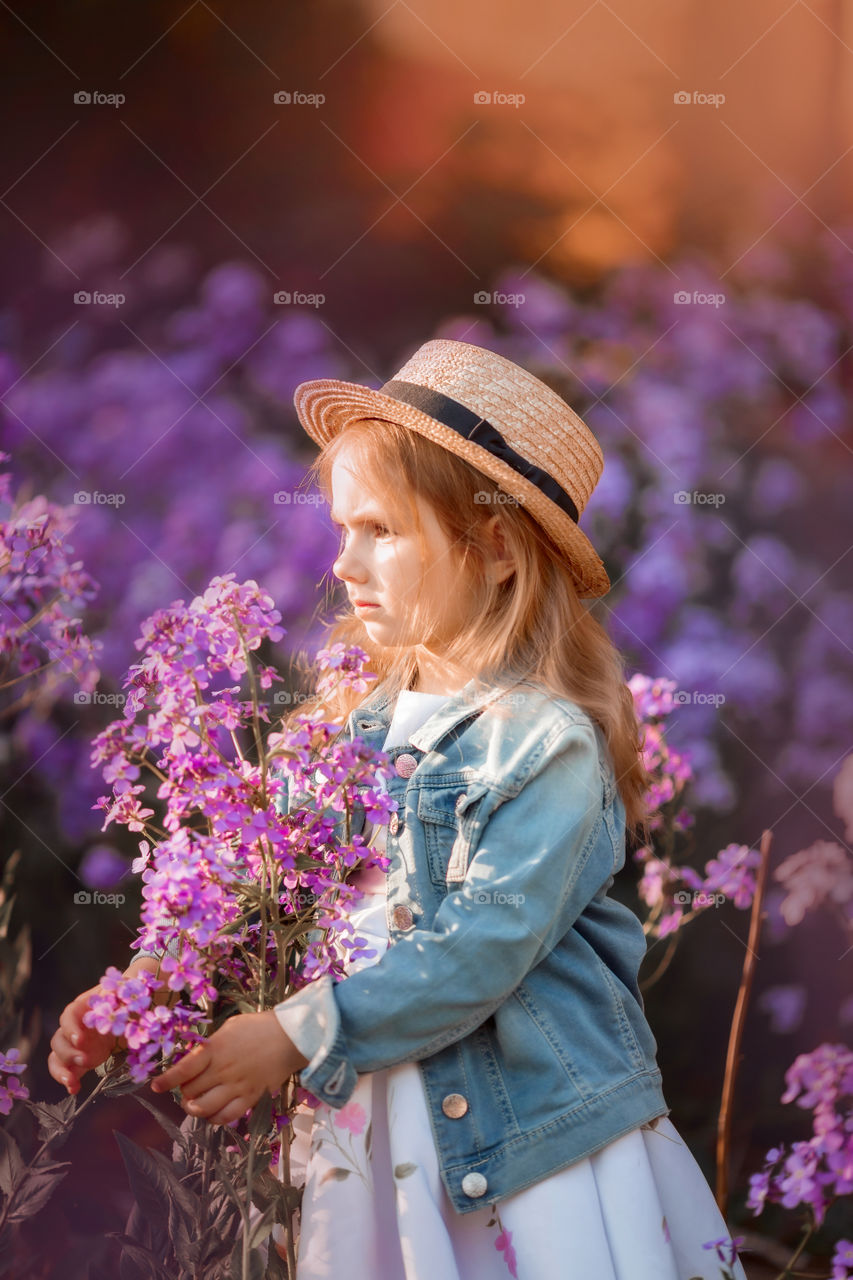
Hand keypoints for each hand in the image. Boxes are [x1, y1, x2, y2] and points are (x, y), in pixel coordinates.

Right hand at [48, 984, 121, 1095]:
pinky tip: (74, 1089)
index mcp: (83, 1008)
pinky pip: (67, 1071)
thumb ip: (119, 995)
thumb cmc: (121, 999)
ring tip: (71, 1081)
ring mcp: (73, 1044)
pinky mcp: (78, 1059)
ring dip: (62, 1070)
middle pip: (58, 1039)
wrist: (124, 1011)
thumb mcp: (122, 995)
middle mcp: (73, 1027)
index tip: (79, 1040)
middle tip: (83, 1060)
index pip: (69, 1015)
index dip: (71, 1028)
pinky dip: (69, 1080)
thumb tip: (119, 996)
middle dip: (68, 1052)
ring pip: (57, 1057)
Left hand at [149, 1011, 308, 1126]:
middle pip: (190, 1091)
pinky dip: (214, 1118)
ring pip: (204, 1109)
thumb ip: (210, 1045)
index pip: (183, 1070)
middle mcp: (222, 1071)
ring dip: (194, 1108)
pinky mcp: (250, 1098)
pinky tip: (213, 1112)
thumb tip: (195, 1059)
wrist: (289, 1037)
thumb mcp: (229, 1028)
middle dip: (184, 1091)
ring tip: (195, 1102)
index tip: (155, 1087)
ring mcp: (236, 1087)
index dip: (166, 1081)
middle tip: (187, 1086)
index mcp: (215, 1050)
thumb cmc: (258, 1027)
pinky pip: (226, 1117)